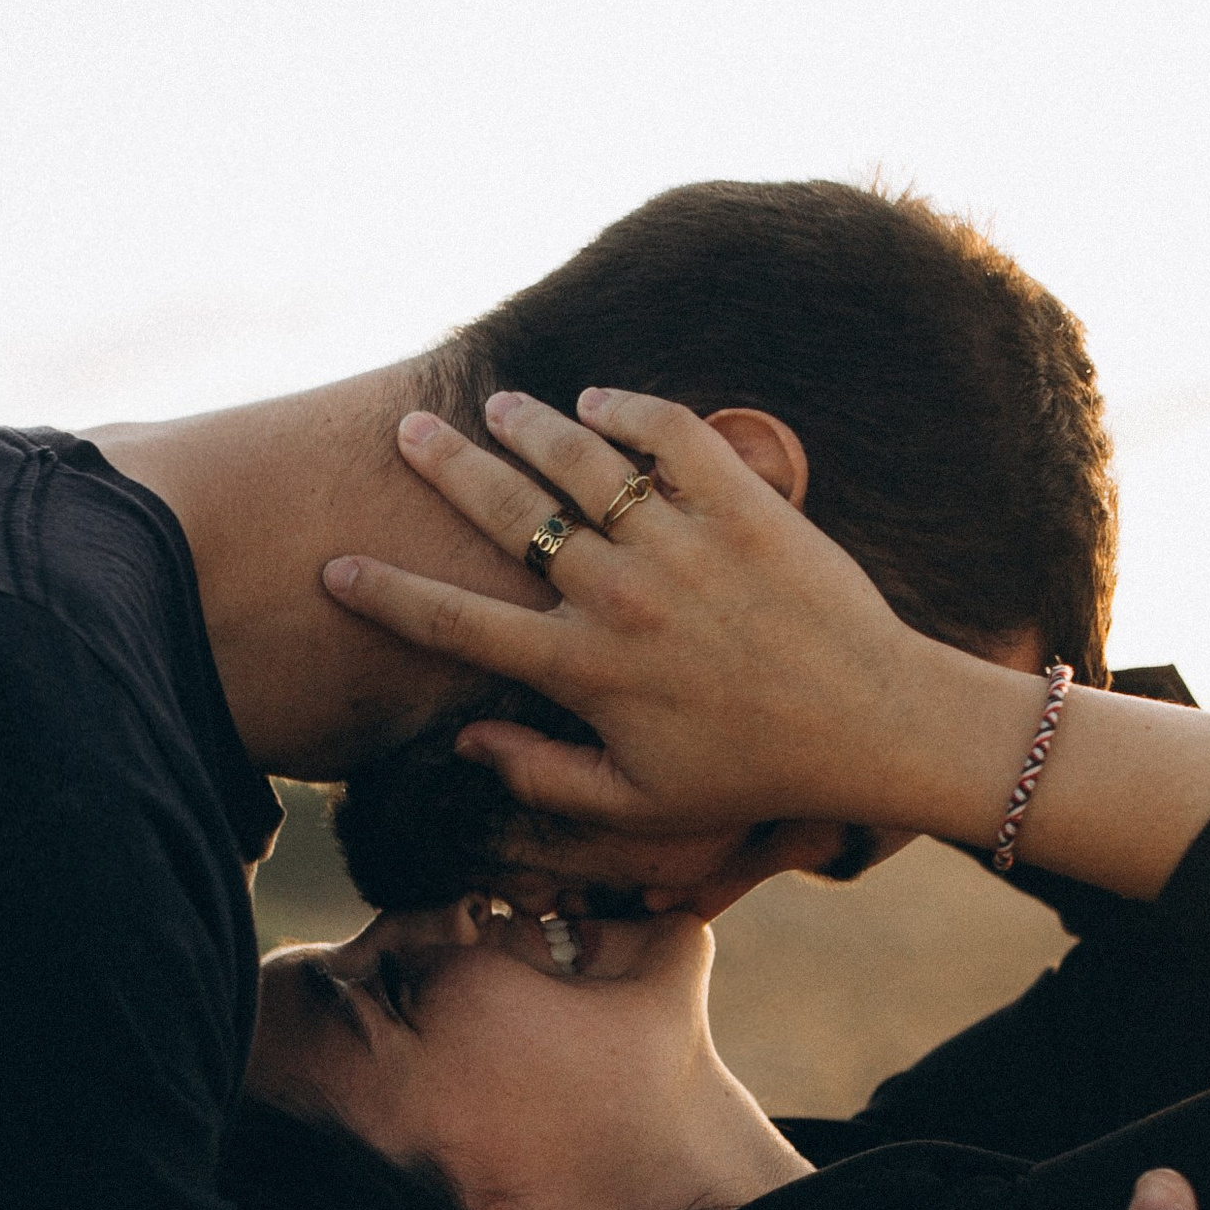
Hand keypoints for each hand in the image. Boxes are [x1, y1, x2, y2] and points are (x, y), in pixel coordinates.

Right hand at [325, 390, 1037, 850]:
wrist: (872, 725)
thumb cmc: (751, 773)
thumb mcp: (638, 805)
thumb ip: (540, 779)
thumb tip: (463, 740)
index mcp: (583, 672)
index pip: (456, 623)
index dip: (385, 592)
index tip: (336, 566)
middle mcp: (619, 599)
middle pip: (505, 514)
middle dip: (444, 466)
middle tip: (409, 431)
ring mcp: (682, 544)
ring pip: (578, 460)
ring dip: (525, 424)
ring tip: (496, 406)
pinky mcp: (744, 503)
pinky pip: (669, 432)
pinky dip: (625, 409)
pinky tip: (596, 404)